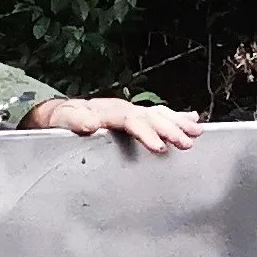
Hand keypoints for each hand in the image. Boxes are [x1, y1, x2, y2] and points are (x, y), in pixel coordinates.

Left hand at [23, 96, 201, 154]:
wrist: (59, 113)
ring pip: (159, 114)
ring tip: (197, 132)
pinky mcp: (134, 117)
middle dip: (170, 129)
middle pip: (151, 117)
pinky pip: (158, 114)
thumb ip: (75, 121)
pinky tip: (192, 119)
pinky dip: (176, 116)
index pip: (132, 120)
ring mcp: (130, 112)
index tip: (159, 147)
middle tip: (187, 142)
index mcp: (108, 111)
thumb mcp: (62, 119)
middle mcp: (123, 109)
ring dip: (179, 123)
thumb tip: (90, 124)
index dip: (146, 133)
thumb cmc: (61, 119)